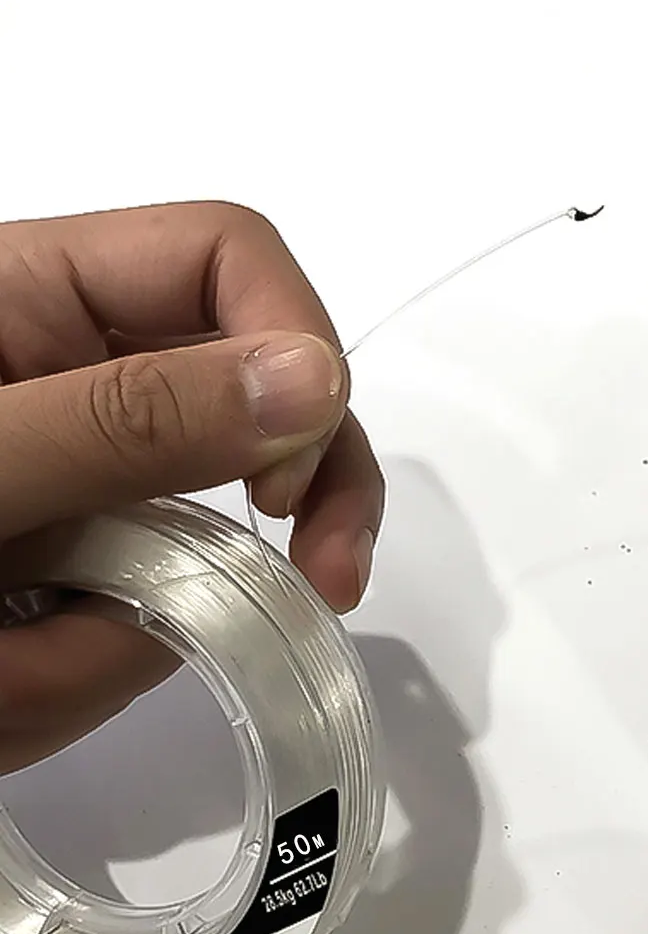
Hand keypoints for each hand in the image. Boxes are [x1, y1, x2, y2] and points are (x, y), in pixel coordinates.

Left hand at [0, 202, 383, 772]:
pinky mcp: (61, 574)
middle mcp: (72, 378)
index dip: (293, 345)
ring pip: (200, 537)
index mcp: (32, 295)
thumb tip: (316, 378)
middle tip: (328, 583)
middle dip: (302, 491)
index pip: (225, 260)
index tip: (288, 479)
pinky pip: (138, 618)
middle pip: (261, 392)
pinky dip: (77, 673)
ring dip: (116, 630)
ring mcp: (73, 484)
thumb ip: (125, 423)